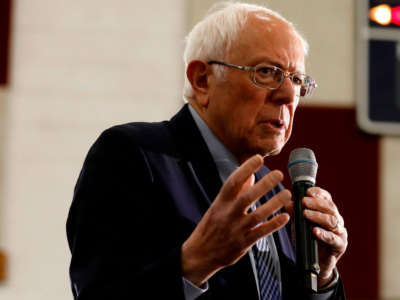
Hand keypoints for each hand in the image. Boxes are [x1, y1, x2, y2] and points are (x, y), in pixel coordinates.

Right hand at [181, 155, 290, 286]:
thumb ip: (235, 192)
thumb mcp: (218, 206)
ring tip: (287, 193)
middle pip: (247, 197)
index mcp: (220, 202)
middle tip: (278, 173)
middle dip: (264, 185)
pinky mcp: (244, 243)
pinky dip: (274, 224)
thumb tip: (250, 175)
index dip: (245, 169)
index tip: (258, 158)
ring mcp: (236, 229)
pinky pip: (261, 232)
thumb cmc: (211, 226)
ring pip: (257, 215)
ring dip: (274, 204)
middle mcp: (228, 214)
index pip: (233, 182)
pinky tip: (285, 216)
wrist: (201, 252)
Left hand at [302, 187, 347, 286]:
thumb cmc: (308, 240)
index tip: (308, 191)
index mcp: (328, 212)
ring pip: (332, 221)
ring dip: (318, 216)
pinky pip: (334, 239)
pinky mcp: (340, 246)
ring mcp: (340, 232)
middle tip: (303, 201)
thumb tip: (288, 203)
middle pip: (330, 207)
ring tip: (306, 214)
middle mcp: (336, 220)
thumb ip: (295, 214)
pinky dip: (324, 234)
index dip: (318, 193)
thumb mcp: (298, 225)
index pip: (326, 198)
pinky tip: (315, 231)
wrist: (315, 263)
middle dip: (316, 203)